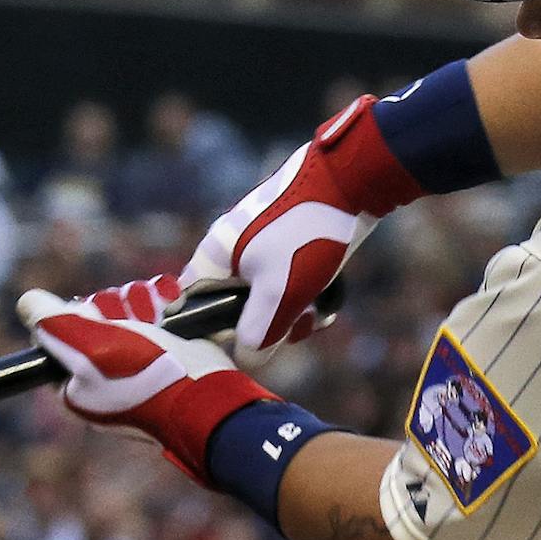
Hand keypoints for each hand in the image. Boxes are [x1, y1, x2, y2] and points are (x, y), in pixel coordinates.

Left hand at [18, 282, 274, 480]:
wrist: (209, 394)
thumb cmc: (144, 373)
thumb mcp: (85, 344)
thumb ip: (50, 323)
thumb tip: (26, 303)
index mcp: (76, 387)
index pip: (59, 333)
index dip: (76, 316)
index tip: (94, 319)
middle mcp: (102, 379)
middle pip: (93, 317)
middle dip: (114, 307)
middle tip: (131, 321)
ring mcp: (137, 365)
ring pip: (125, 310)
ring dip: (141, 302)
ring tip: (160, 314)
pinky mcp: (167, 351)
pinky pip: (154, 313)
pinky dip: (163, 304)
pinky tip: (173, 306)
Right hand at [183, 94, 420, 356]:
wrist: (349, 180)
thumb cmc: (307, 235)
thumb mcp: (280, 293)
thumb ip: (259, 332)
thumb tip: (247, 359)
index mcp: (215, 255)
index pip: (190, 304)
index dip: (209, 332)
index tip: (240, 346)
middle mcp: (230, 246)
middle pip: (234, 305)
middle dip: (265, 325)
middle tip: (295, 328)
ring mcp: (259, 240)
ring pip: (264, 294)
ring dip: (290, 311)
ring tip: (318, 312)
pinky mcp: (286, 237)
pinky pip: (285, 278)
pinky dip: (303, 292)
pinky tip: (326, 298)